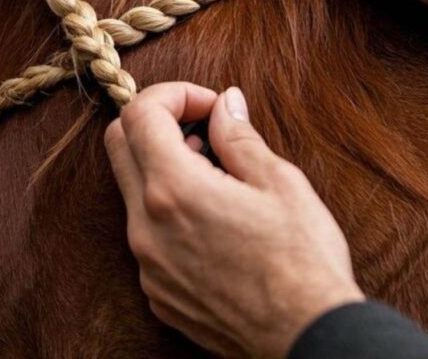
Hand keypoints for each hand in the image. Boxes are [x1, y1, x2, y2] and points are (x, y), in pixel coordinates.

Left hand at [104, 83, 363, 358]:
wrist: (308, 339)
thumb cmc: (303, 262)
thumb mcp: (280, 184)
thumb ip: (239, 137)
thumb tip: (225, 103)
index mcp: (174, 191)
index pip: (139, 114)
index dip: (172, 94)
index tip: (208, 104)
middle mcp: (146, 227)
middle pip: (119, 146)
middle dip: (156, 123)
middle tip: (203, 129)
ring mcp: (147, 264)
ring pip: (133, 193)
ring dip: (163, 170)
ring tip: (217, 178)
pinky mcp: (156, 292)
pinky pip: (147, 236)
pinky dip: (169, 214)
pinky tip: (214, 223)